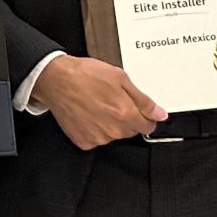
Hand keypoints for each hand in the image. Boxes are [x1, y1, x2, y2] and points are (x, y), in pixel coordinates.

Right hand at [31, 55, 167, 150]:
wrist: (56, 80)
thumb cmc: (84, 75)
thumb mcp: (120, 78)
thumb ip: (143, 100)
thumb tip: (159, 113)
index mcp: (125, 114)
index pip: (148, 126)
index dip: (145, 116)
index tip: (139, 110)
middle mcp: (112, 130)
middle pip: (131, 130)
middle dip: (126, 117)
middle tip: (112, 100)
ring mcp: (97, 138)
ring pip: (114, 135)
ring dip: (110, 123)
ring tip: (97, 104)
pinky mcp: (84, 141)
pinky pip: (98, 138)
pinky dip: (95, 129)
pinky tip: (89, 113)